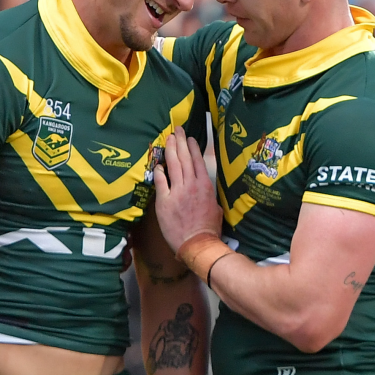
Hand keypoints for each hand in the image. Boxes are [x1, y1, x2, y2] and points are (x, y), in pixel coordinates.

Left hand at [153, 126, 221, 252]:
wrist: (197, 244)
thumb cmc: (209, 229)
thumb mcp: (216, 209)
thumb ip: (210, 196)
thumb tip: (206, 193)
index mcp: (205, 185)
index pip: (198, 161)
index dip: (193, 148)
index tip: (190, 138)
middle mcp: (191, 184)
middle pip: (184, 158)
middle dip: (181, 142)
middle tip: (178, 130)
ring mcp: (177, 191)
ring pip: (173, 165)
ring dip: (170, 150)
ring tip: (169, 139)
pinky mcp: (164, 201)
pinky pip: (161, 181)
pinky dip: (159, 171)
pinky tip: (157, 164)